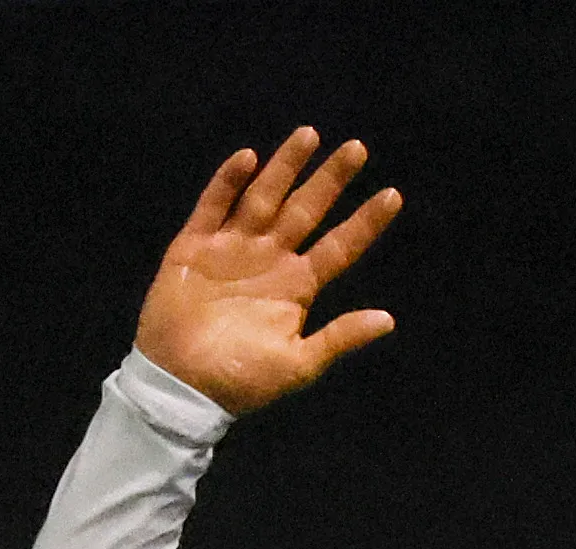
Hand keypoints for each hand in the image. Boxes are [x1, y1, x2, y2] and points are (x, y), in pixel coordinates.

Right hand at [136, 130, 402, 417]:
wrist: (183, 386)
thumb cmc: (242, 380)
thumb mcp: (298, 364)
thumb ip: (339, 338)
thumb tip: (388, 319)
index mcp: (298, 286)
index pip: (340, 246)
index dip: (365, 222)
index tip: (393, 195)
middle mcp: (270, 259)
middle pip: (306, 210)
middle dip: (330, 180)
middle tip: (358, 149)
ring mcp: (233, 248)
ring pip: (264, 197)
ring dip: (285, 167)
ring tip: (310, 135)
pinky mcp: (195, 246)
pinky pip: (214, 206)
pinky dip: (228, 182)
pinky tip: (248, 158)